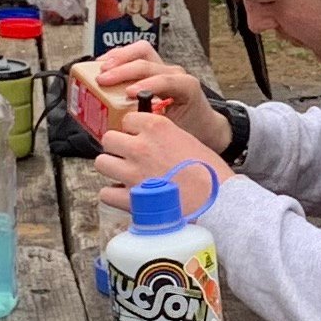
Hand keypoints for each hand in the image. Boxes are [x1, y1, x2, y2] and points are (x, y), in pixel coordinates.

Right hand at [88, 43, 226, 144]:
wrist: (202, 122)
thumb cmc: (191, 127)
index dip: (147, 84)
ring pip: (141, 51)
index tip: (129, 93)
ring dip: (119, 58)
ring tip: (100, 69)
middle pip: (148, 61)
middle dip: (124, 69)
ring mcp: (164, 68)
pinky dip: (118, 58)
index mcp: (186, 87)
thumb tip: (131, 131)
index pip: (166, 80)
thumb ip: (156, 128)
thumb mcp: (176, 131)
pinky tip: (103, 66)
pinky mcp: (153, 68)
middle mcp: (175, 73)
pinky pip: (135, 55)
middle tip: (103, 80)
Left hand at [92, 108, 226, 213]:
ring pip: (101, 162)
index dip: (132, 130)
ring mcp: (133, 172)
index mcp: (157, 127)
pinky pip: (106, 193)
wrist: (218, 201)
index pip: (127, 119)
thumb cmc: (209, 173)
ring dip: (112, 168)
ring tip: (125, 175)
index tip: (138, 138)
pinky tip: (126, 195)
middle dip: (117, 147)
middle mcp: (140, 146)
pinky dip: (114, 195)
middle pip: (109, 138)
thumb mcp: (187, 140)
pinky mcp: (131, 198)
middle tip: (128, 156)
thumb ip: (162, 137)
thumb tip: (147, 140)